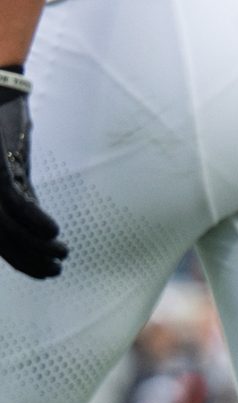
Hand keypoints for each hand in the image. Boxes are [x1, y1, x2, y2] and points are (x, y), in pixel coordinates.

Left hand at [0, 78, 66, 279]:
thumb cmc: (2, 124)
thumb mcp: (10, 165)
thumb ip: (18, 191)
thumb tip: (38, 226)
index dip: (19, 261)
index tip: (44, 272)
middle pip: (0, 240)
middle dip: (28, 262)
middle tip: (55, 272)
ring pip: (7, 229)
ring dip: (37, 247)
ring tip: (62, 255)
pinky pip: (16, 204)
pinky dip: (36, 223)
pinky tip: (56, 233)